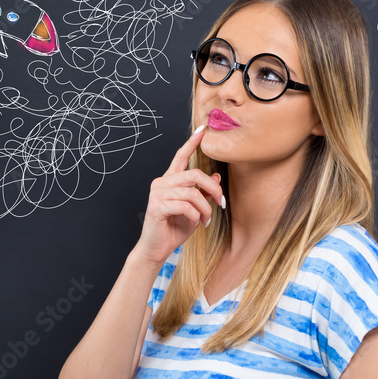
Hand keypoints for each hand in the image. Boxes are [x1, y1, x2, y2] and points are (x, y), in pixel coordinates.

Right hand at [132, 125, 224, 267]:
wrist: (156, 249)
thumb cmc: (173, 229)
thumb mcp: (194, 209)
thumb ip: (202, 193)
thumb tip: (215, 178)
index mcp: (169, 181)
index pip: (180, 157)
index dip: (192, 143)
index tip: (203, 130)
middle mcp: (161, 183)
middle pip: (193, 175)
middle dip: (212, 189)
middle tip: (221, 202)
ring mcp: (157, 194)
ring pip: (192, 192)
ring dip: (205, 208)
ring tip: (207, 219)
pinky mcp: (156, 206)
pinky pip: (185, 206)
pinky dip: (196, 216)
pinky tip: (197, 223)